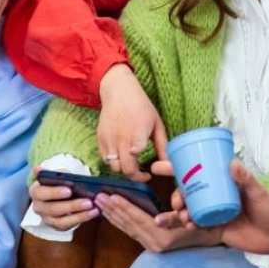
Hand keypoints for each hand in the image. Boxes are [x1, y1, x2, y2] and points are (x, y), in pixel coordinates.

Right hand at [29, 175, 98, 231]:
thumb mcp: (53, 176)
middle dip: (71, 205)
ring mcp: (47, 218)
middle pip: (52, 209)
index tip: (69, 190)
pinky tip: (94, 212)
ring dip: (79, 215)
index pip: (40, 193)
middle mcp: (39, 207)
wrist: (57, 195)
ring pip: (61, 220)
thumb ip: (49, 173)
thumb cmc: (57, 183)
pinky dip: (82, 218)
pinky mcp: (57, 226)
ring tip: (93, 208)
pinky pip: (69, 225)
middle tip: (88, 202)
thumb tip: (38, 169)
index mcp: (36, 192)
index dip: (54, 192)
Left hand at [96, 192, 218, 252]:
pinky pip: (130, 231)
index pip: (138, 219)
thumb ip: (181, 200)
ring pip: (127, 228)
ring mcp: (152, 245)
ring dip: (112, 214)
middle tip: (98, 196)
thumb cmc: (207, 220)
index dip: (125, 207)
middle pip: (129, 224)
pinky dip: (119, 220)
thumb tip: (169, 194)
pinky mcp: (150, 244)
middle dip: (112, 209)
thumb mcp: (196, 209)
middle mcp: (155, 243)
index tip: (112, 195)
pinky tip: (110, 212)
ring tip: (99, 202)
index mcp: (164, 236)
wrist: (215, 236)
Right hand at [97, 64, 167, 179]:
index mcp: (138, 132)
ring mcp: (109, 139)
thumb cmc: (141, 107)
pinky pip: (105, 159)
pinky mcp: (100, 139)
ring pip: (113, 167)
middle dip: (135, 176)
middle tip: (142, 175)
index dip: (141, 169)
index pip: (136, 154)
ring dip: (123, 169)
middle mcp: (121, 138)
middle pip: (125, 169)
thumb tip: (168, 163)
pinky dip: (113, 162)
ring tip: (132, 164)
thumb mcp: (156, 123)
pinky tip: (122, 155)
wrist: (119, 91)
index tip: (148, 172)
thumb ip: (163, 145)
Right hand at [159, 160, 268, 262]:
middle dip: (176, 196)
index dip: (174, 168)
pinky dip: (184, 225)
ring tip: (182, 217)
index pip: (194, 171)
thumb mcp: (258, 192)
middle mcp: (213, 195)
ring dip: (177, 212)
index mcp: (220, 181)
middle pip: (186, 192)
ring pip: (187, 209)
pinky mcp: (213, 228)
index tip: (158, 167)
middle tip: (178, 202)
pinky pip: (194, 225)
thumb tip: (233, 162)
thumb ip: (246, 179)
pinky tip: (184, 226)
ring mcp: (211, 211)